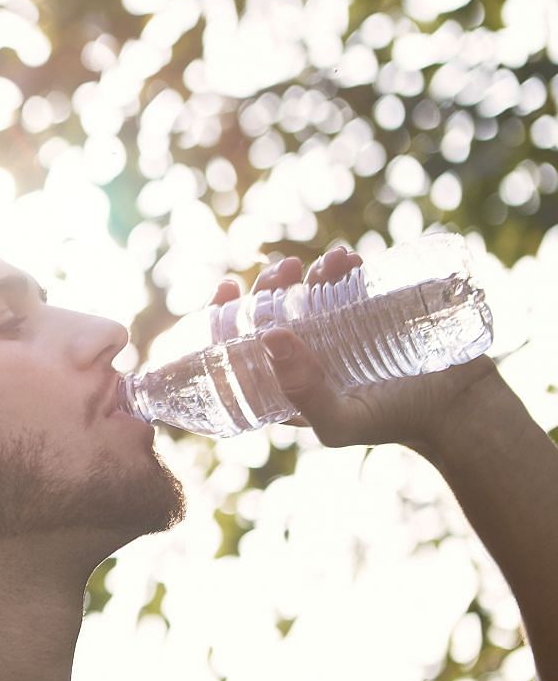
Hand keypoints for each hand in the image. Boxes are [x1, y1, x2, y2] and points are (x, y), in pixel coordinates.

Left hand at [209, 246, 505, 453]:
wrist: (457, 409)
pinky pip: (348, 282)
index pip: (238, 346)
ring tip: (328, 262)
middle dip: (270, 285)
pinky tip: (347, 258)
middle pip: (271, 311)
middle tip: (285, 269)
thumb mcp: (338, 422)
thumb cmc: (390, 422)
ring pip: (308, 291)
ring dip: (309, 271)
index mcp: (283, 381)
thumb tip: (269, 336)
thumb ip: (302, 391)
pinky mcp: (372, 312)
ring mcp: (338, 331)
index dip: (224, 315)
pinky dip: (343, 266)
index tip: (228, 287)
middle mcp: (306, 354)